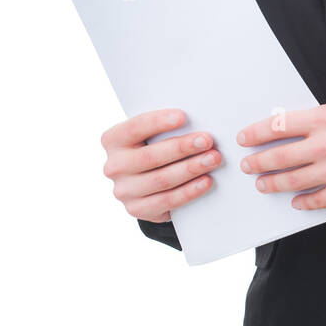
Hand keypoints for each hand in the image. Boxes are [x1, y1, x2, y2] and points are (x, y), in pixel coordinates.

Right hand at [102, 109, 221, 223]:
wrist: (146, 183)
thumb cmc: (154, 148)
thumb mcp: (151, 135)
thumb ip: (165, 129)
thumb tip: (197, 121)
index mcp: (113, 140)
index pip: (134, 128)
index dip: (158, 122)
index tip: (183, 116)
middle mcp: (114, 166)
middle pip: (150, 156)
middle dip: (182, 147)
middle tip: (207, 141)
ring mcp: (124, 191)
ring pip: (161, 180)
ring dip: (191, 169)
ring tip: (213, 159)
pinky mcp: (137, 209)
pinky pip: (167, 201)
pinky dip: (189, 191)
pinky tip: (206, 181)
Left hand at [236, 103, 325, 209]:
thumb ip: (316, 122)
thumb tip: (285, 130)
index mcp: (325, 119)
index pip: (279, 125)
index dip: (257, 133)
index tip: (245, 139)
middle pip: (280, 156)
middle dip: (259, 162)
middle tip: (248, 165)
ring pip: (292, 181)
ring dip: (273, 183)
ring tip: (263, 184)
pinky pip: (314, 200)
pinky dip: (301, 202)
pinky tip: (294, 201)